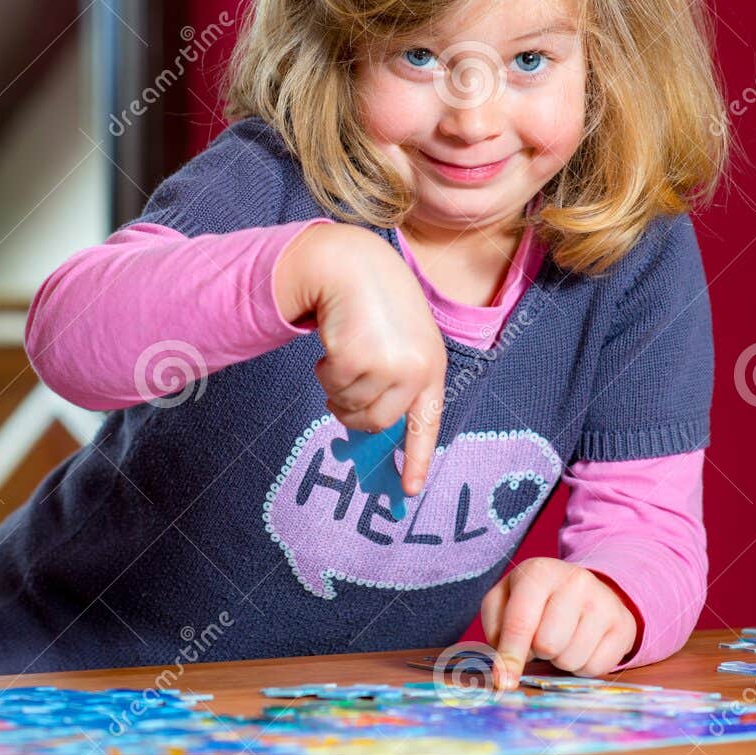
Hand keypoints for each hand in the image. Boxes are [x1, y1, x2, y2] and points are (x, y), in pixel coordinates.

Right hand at [274, 222, 446, 494]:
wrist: (354, 264)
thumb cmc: (375, 302)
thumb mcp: (401, 340)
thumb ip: (396, 379)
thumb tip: (373, 427)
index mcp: (430, 367)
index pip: (425, 424)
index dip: (416, 459)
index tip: (408, 491)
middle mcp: (416, 370)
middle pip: (376, 422)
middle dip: (351, 409)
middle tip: (342, 383)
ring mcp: (389, 366)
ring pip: (349, 407)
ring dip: (336, 385)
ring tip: (345, 350)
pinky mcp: (359, 359)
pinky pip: (331, 387)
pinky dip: (324, 371)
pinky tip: (335, 342)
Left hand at [480, 557, 638, 688]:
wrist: (584, 589)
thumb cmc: (535, 600)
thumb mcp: (505, 601)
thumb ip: (496, 629)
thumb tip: (502, 670)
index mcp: (540, 571)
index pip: (520, 622)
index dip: (509, 656)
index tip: (503, 682)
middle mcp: (576, 581)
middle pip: (548, 644)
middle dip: (538, 651)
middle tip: (542, 638)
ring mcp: (604, 601)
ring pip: (571, 658)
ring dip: (560, 659)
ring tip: (562, 639)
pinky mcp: (624, 625)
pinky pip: (596, 668)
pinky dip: (583, 666)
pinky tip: (582, 645)